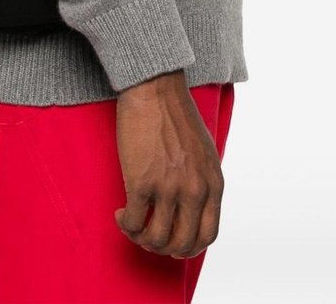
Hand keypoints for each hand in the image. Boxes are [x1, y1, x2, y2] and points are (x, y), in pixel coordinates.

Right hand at [113, 68, 223, 259]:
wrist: (155, 89)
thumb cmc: (175, 113)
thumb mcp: (204, 150)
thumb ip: (203, 180)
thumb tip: (191, 206)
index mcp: (213, 183)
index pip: (208, 235)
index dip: (189, 246)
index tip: (173, 242)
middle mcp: (195, 191)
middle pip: (182, 243)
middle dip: (163, 247)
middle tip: (148, 236)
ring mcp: (169, 188)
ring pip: (156, 239)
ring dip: (141, 239)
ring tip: (132, 224)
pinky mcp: (142, 183)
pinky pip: (134, 222)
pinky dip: (126, 224)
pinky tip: (121, 212)